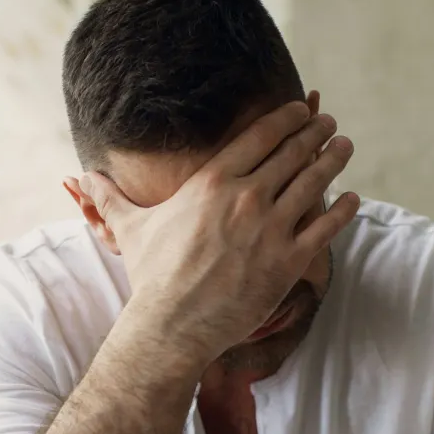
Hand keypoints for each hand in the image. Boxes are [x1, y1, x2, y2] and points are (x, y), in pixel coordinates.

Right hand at [78, 100, 358, 363]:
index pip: (259, 137)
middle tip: (327, 123)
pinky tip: (353, 197)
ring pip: (313, 182)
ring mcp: (270, 228)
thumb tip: (80, 179)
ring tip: (344, 147)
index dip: (284, 119)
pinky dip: (343, 209)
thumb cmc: (152, 276)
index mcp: (212, 182)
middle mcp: (246, 197)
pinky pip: (325, 227)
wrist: (173, 324)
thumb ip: (109, 198)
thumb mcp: (130, 229)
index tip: (299, 110)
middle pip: (292, 153)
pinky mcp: (288, 261)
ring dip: (333, 160)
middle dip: (314, 133)